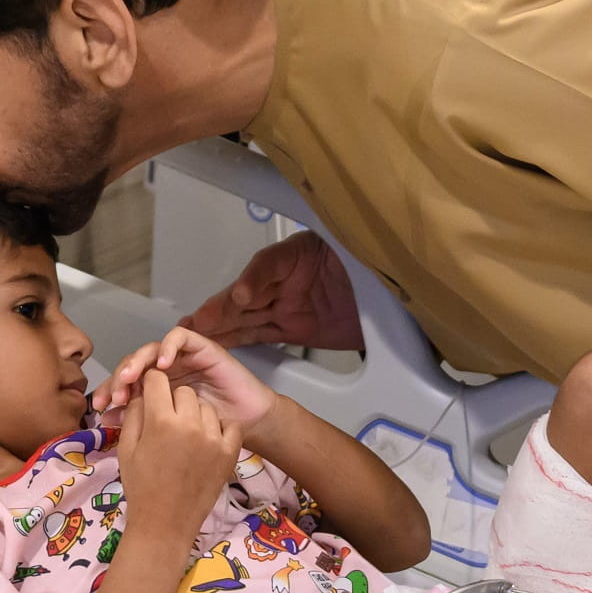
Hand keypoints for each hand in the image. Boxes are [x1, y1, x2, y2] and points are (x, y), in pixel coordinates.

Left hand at [92, 327, 277, 432]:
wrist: (248, 422)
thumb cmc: (212, 429)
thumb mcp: (172, 429)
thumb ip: (143, 420)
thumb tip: (107, 418)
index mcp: (154, 388)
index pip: (124, 383)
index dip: (108, 392)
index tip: (99, 409)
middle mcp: (165, 370)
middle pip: (133, 364)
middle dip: (119, 378)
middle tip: (114, 396)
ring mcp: (181, 357)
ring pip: (152, 349)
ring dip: (137, 361)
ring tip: (130, 378)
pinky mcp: (201, 346)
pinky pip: (180, 337)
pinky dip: (168, 347)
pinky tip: (162, 366)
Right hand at [116, 369, 241, 538]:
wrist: (165, 523)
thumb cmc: (141, 486)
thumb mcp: (127, 448)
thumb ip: (133, 414)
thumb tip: (141, 392)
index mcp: (161, 420)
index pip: (157, 380)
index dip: (150, 384)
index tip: (150, 394)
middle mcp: (190, 423)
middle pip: (183, 391)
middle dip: (172, 399)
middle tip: (166, 419)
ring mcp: (214, 437)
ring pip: (205, 406)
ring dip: (195, 413)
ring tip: (186, 434)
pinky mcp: (230, 452)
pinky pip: (229, 425)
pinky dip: (219, 428)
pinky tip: (207, 440)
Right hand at [179, 231, 363, 350]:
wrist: (398, 303)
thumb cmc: (379, 268)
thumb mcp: (359, 252)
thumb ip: (330, 253)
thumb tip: (315, 249)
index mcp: (301, 253)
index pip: (271, 263)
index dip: (255, 278)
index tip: (243, 296)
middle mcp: (289, 279)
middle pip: (250, 293)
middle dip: (223, 306)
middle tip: (199, 321)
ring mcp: (290, 306)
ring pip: (247, 316)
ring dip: (220, 324)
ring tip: (193, 331)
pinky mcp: (294, 329)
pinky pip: (260, 333)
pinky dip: (237, 339)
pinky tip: (216, 343)